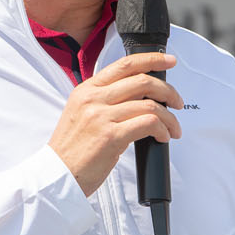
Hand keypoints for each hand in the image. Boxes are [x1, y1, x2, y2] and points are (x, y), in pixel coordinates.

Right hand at [49, 53, 181, 195]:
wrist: (57, 174)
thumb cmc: (72, 149)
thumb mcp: (81, 113)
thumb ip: (103, 100)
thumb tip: (138, 96)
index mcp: (87, 89)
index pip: (125, 65)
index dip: (152, 60)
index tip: (169, 61)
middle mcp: (94, 98)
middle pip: (142, 81)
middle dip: (168, 91)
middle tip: (177, 102)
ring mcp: (102, 116)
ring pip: (150, 105)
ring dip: (169, 118)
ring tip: (173, 129)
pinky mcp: (111, 136)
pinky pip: (148, 124)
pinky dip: (162, 129)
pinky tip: (163, 137)